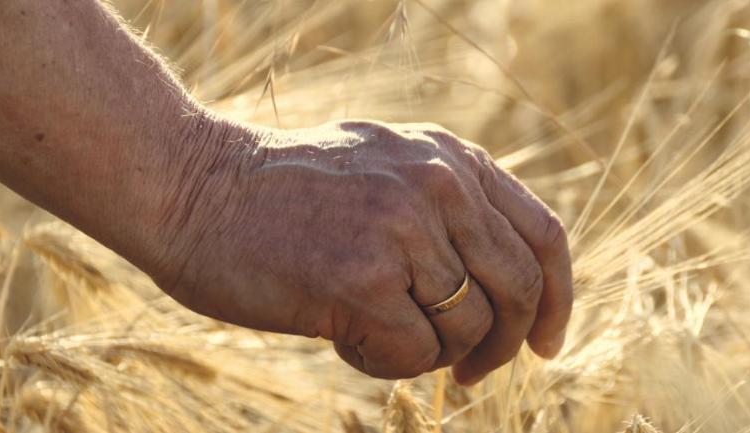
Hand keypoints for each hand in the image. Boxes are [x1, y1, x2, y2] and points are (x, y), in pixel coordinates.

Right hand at [143, 115, 572, 383]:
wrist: (192, 188)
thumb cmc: (283, 195)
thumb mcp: (385, 171)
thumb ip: (448, 209)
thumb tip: (512, 292)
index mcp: (451, 159)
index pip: (543, 237)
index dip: (557, 301)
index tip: (546, 344)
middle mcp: (439, 185)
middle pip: (519, 291)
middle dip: (502, 346)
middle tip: (470, 374)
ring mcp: (403, 230)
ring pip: (466, 330)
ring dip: (426, 351)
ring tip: (369, 329)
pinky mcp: (363, 278)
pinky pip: (413, 355)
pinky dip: (383, 363)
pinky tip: (340, 336)